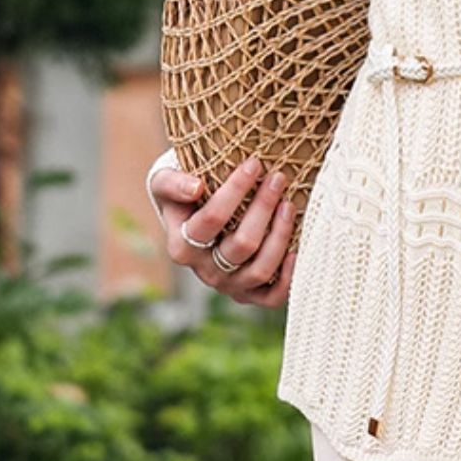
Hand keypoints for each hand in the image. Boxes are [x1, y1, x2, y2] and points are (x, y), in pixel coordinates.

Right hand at [151, 150, 298, 308]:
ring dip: (279, 235)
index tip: (254, 163)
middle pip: (241, 245)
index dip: (235, 191)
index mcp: (181, 245)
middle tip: (278, 178)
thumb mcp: (165, 181)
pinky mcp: (250, 294)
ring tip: (289, 204)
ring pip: (260, 270)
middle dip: (263, 208)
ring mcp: (228, 286)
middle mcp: (204, 271)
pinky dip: (288, 276)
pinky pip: (272, 296)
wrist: (194, 217)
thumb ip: (172, 182)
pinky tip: (296, 248)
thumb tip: (196, 188)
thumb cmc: (183, 193)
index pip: (212, 219)